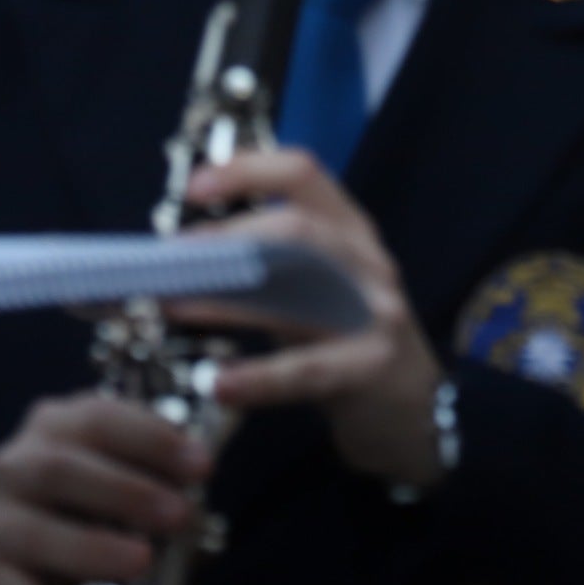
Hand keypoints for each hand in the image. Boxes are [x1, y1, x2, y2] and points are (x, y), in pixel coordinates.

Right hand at [0, 393, 208, 584]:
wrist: (24, 556)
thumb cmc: (90, 511)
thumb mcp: (121, 484)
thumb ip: (158, 484)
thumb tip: (199, 507)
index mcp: (56, 426)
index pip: (100, 417)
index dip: (154, 439)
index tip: (202, 466)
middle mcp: (15, 464)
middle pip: (64, 468)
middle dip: (129, 491)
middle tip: (181, 515)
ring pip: (37, 530)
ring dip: (95, 546)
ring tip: (142, 560)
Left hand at [181, 149, 446, 488]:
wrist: (412, 413)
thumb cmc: (348, 342)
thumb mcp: (315, 290)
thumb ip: (267, 266)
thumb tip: (184, 255)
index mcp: (348, 229)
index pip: (303, 173)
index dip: (247, 170)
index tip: (195, 187)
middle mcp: (366, 260)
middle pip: (296, 228)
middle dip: (227, 239)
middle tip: (171, 262)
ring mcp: (376, 313)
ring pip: (299, 290)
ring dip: (226, 298)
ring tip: (173, 307)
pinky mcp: (371, 368)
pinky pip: (306, 369)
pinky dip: (258, 377)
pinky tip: (220, 384)